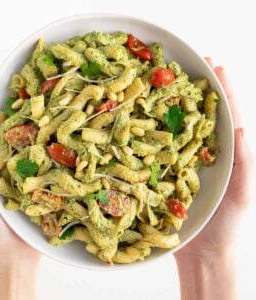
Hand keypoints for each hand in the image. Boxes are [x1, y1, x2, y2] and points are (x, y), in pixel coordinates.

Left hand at [0, 69, 39, 299]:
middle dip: (19, 97)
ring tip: (50, 89)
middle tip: (29, 72)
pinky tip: (66, 123)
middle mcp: (12, 158)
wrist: (14, 252)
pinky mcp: (48, 177)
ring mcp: (32, 166)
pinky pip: (53, 154)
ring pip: (36, 135)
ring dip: (42, 113)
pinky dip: (58, 137)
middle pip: (15, 122)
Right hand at [174, 59, 252, 259]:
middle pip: (202, 117)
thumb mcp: (244, 193)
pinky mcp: (169, 176)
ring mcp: (185, 165)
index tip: (216, 66)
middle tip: (189, 66)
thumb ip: (246, 163)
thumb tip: (243, 128)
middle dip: (197, 91)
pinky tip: (146, 122)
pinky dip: (155, 135)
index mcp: (228, 155)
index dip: (223, 91)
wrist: (204, 254)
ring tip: (166, 85)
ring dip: (174, 108)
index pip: (227, 117)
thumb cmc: (227, 228)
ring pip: (179, 132)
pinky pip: (161, 152)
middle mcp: (205, 155)